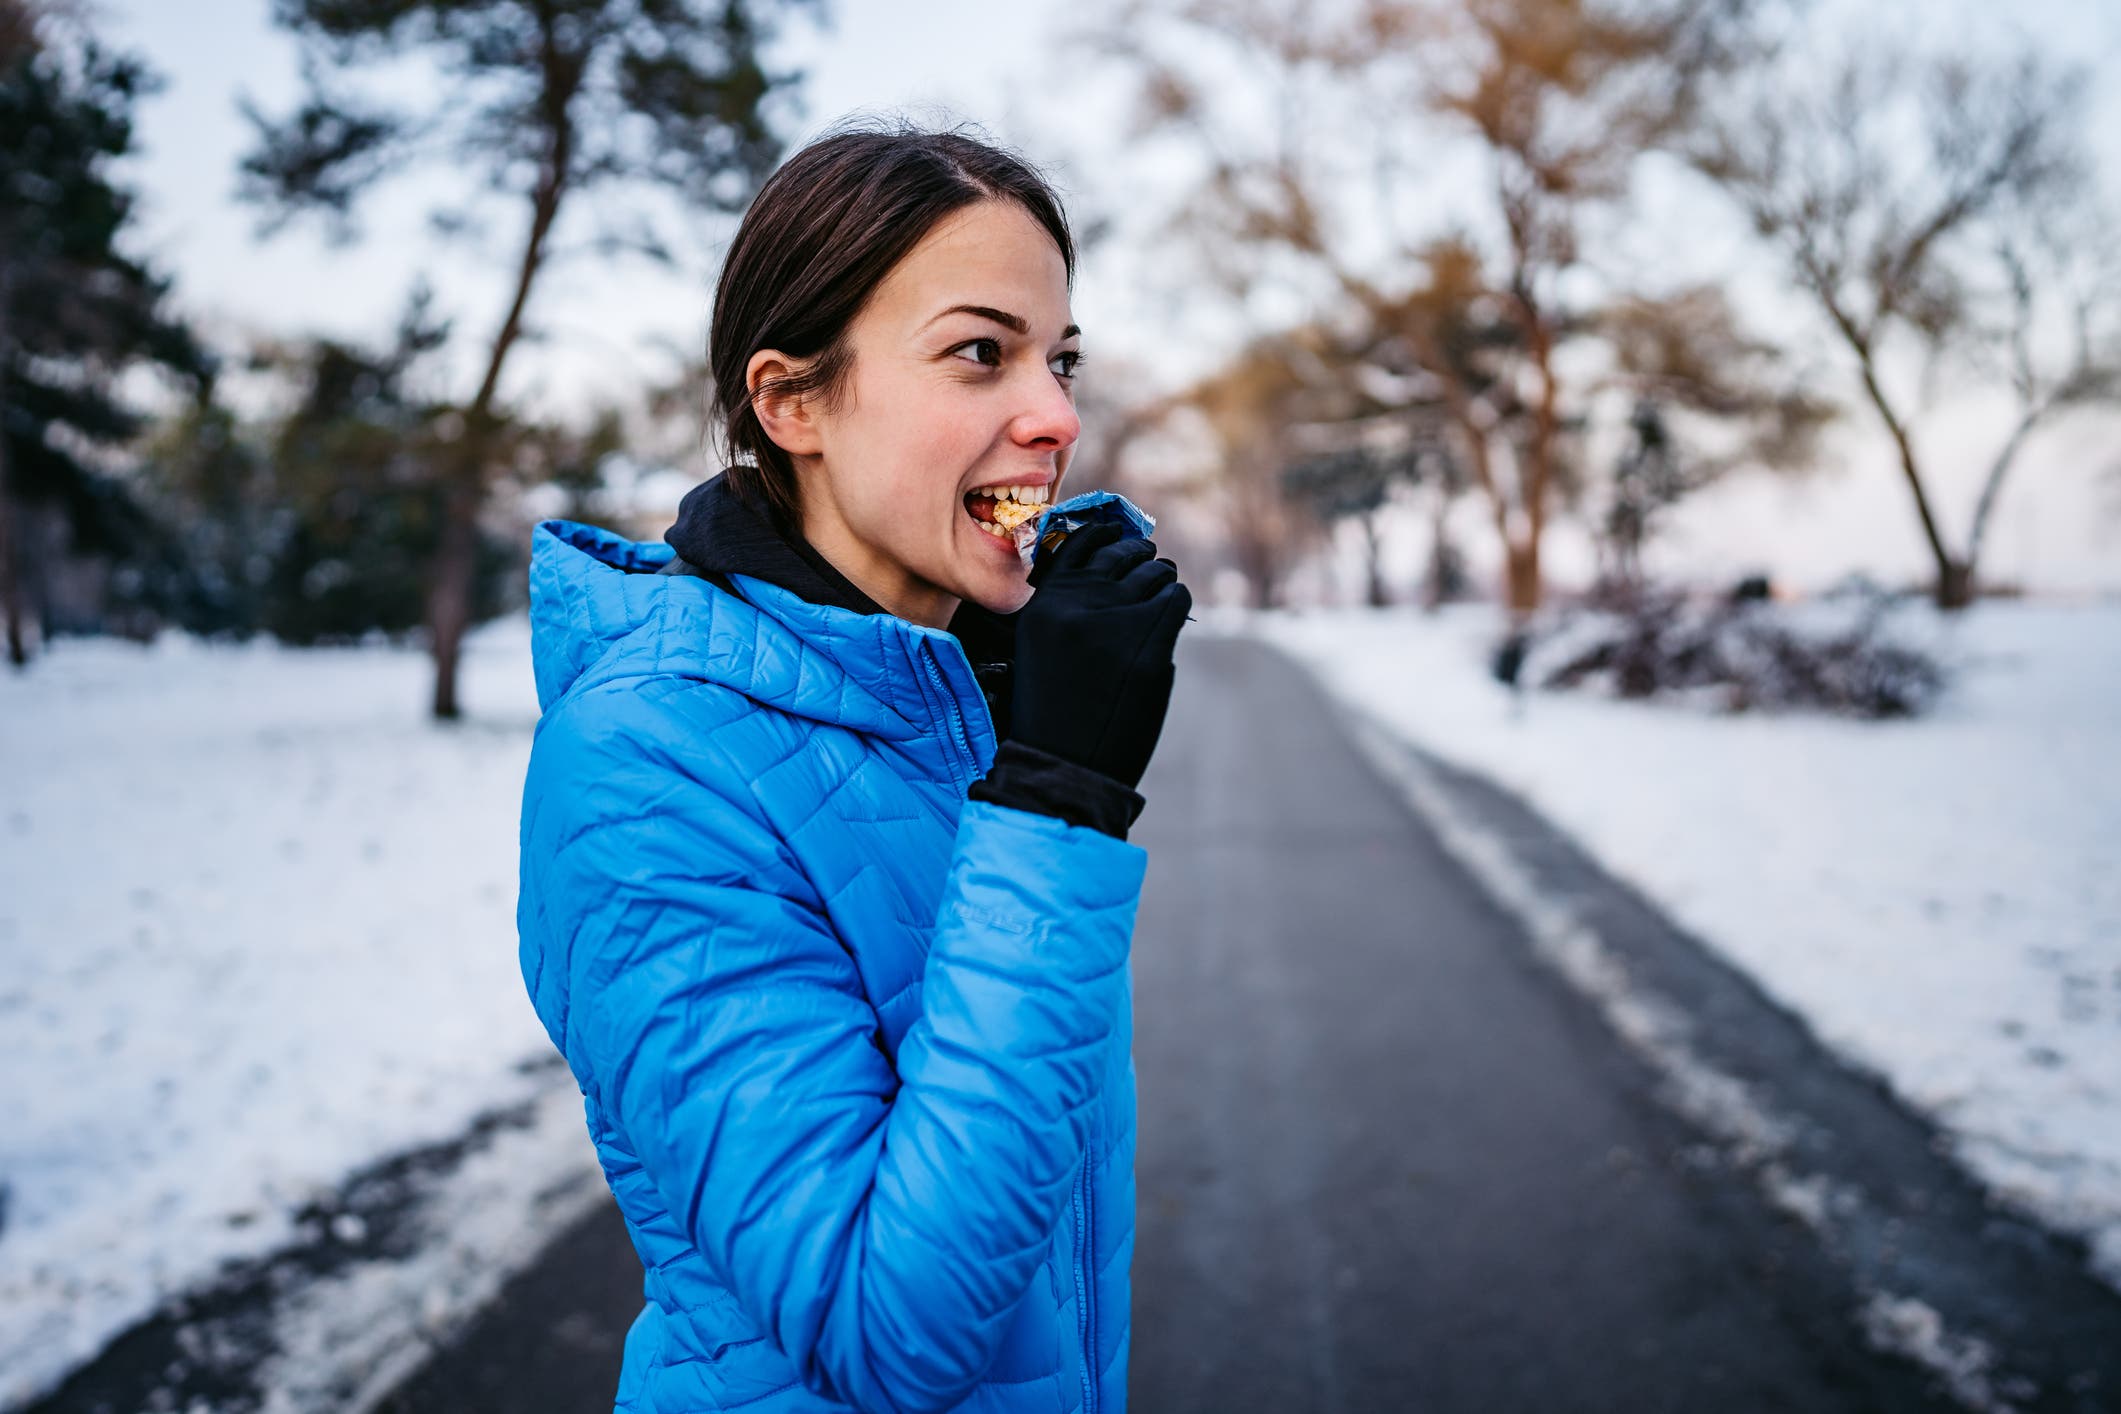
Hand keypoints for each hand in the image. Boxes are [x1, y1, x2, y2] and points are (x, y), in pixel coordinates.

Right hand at [1011, 521, 1190, 789]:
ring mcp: (1115, 623)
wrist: (1065, 766)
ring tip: (1161, 589)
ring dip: (1161, 580)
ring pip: (1155, 575)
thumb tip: (1116, 570)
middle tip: (1149, 563)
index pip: (1080, 544)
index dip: (1105, 537)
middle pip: (1122, 555)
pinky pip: (1175, 601)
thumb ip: (1068, 608)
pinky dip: (1176, 603)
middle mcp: (1077, 604)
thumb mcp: (1041, 649)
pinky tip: (1169, 614)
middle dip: (1139, 557)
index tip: (1118, 537)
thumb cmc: (1053, 714)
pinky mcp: (1149, 646)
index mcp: (1044, 604)